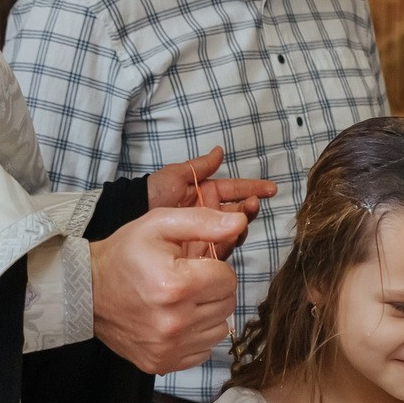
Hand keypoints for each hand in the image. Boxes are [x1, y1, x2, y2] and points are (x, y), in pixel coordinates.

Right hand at [91, 206, 247, 374]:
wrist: (86, 291)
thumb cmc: (125, 254)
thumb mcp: (159, 225)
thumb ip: (204, 222)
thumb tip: (240, 223)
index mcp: (176, 285)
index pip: (228, 278)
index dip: (214, 268)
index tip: (194, 266)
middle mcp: (174, 322)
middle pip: (227, 304)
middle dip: (213, 290)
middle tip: (188, 282)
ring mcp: (168, 347)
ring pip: (220, 329)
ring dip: (207, 314)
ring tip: (182, 302)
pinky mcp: (162, 363)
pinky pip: (203, 351)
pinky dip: (196, 336)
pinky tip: (176, 322)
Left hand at [146, 148, 276, 259]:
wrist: (132, 217)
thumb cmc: (152, 193)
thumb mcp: (176, 176)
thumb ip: (200, 166)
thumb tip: (219, 152)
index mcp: (206, 193)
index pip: (235, 190)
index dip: (253, 188)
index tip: (271, 189)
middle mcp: (210, 213)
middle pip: (238, 212)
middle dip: (249, 208)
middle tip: (252, 205)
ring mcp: (206, 232)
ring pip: (233, 230)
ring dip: (241, 224)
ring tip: (243, 219)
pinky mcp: (200, 250)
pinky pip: (220, 247)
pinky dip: (229, 243)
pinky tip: (232, 237)